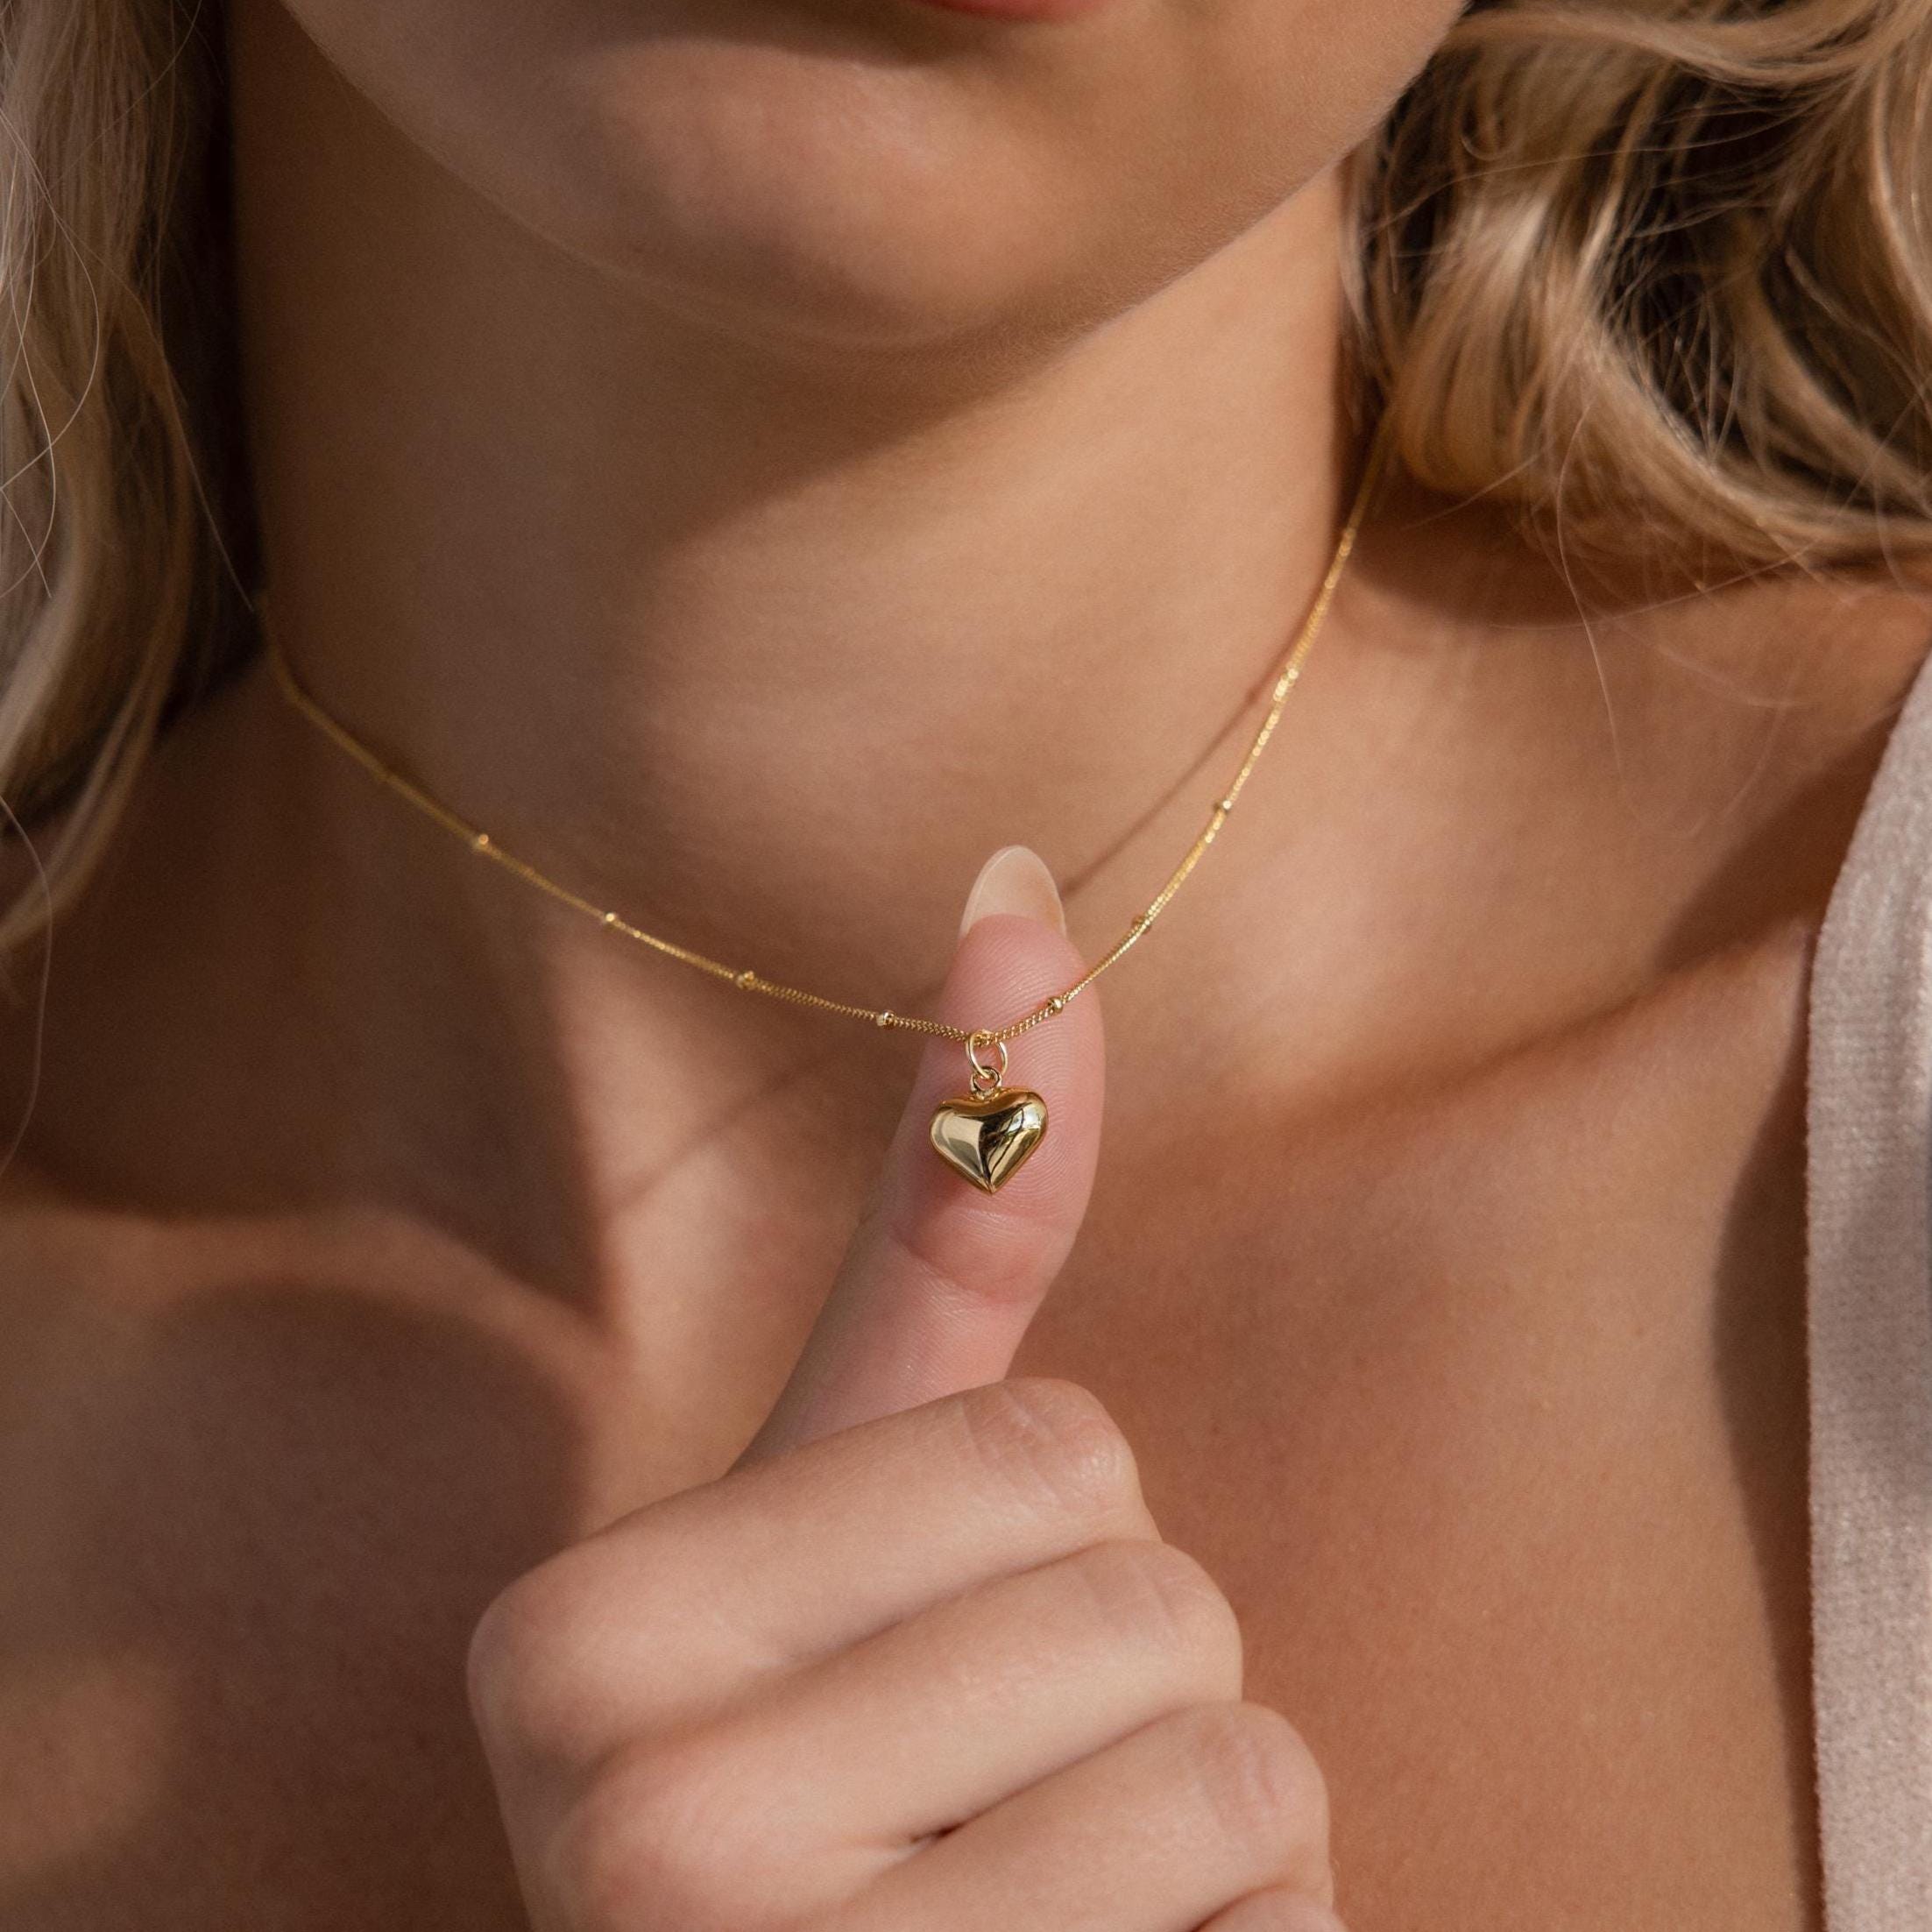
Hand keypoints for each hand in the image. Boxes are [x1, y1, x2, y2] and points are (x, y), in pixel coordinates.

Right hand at [464, 845, 1343, 1931]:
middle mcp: (631, 1842)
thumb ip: (944, 1204)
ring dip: (1211, 1843)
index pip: (1049, 1454)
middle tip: (986, 1812)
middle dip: (1135, 1690)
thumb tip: (1015, 876)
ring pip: (1237, 1772)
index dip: (1051, 1545)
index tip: (914, 1668)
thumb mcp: (855, 1493)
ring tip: (1044, 1916)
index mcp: (573, 1639)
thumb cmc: (849, 1769)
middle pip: (1149, 1602)